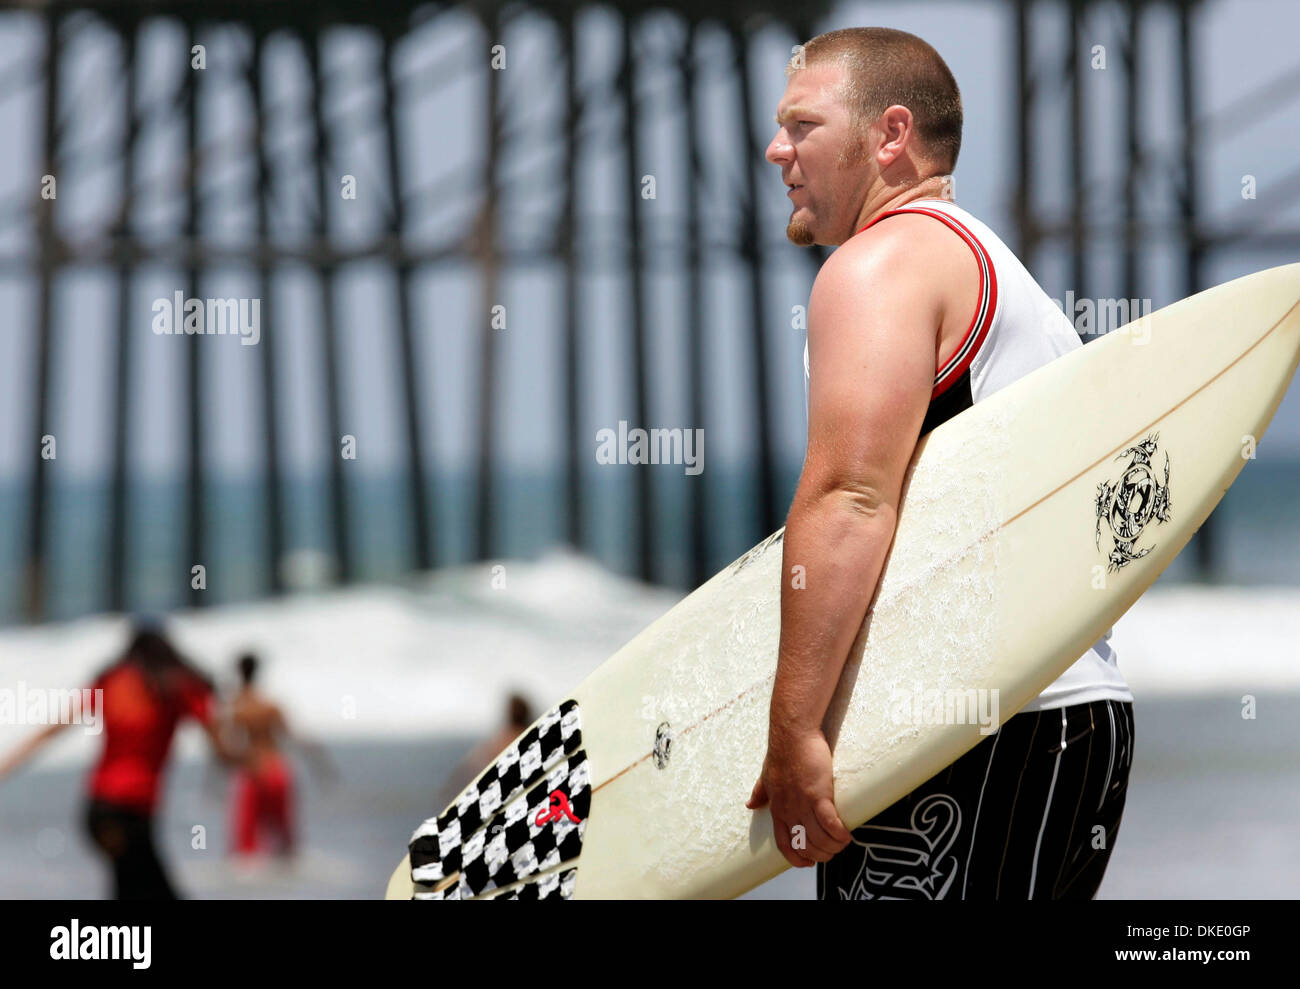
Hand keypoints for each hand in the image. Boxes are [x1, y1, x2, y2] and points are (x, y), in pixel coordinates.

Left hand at [746, 729, 851, 867]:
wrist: (793, 734)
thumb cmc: (782, 753)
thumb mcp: (766, 776)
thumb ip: (760, 792)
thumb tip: (750, 804)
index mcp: (777, 809)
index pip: (784, 844)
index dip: (797, 858)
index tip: (808, 863)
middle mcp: (789, 811)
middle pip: (806, 846)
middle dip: (821, 854)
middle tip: (833, 851)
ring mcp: (803, 804)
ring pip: (820, 838)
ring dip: (834, 846)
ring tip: (843, 842)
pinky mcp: (818, 794)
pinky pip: (830, 823)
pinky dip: (839, 833)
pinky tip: (846, 835)